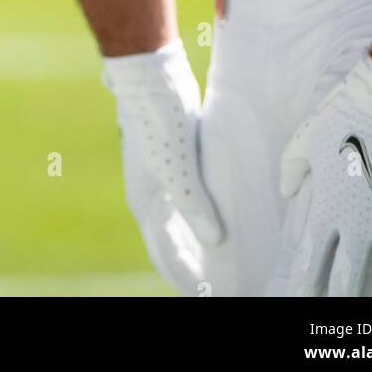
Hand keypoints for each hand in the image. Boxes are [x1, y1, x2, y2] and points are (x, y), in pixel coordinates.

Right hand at [101, 38, 223, 295]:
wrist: (148, 73)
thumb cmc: (159, 118)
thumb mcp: (177, 165)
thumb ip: (194, 205)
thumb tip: (214, 241)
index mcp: (146, 202)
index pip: (166, 255)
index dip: (187, 280)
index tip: (210, 298)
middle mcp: (150, 195)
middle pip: (170, 244)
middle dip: (191, 269)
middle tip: (220, 287)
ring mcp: (160, 177)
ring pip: (180, 223)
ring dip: (197, 244)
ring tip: (226, 260)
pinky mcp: (173, 160)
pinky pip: (189, 200)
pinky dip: (202, 217)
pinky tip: (223, 216)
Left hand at [278, 53, 371, 296]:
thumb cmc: (343, 115)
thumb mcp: (305, 138)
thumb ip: (291, 168)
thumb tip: (284, 190)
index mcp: (328, 208)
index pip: (312, 260)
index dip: (305, 288)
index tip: (301, 306)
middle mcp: (360, 224)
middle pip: (350, 279)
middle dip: (345, 304)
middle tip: (345, 324)